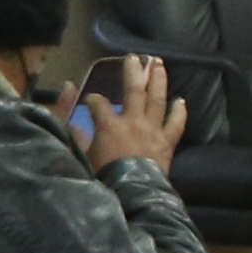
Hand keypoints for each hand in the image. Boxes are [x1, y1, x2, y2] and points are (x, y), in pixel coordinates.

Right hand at [80, 55, 187, 176]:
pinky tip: (181, 101)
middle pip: (133, 91)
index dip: (94, 100)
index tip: (92, 99)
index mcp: (109, 125)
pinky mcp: (166, 144)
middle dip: (132, 72)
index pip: (99, 104)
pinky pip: (176, 125)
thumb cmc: (102, 177)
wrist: (131, 195)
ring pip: (157, 100)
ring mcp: (152, 131)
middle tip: (134, 57)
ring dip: (158, 81)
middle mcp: (132, 122)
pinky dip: (179, 112)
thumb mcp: (81, 155)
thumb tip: (70, 115)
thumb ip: (75, 134)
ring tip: (159, 64)